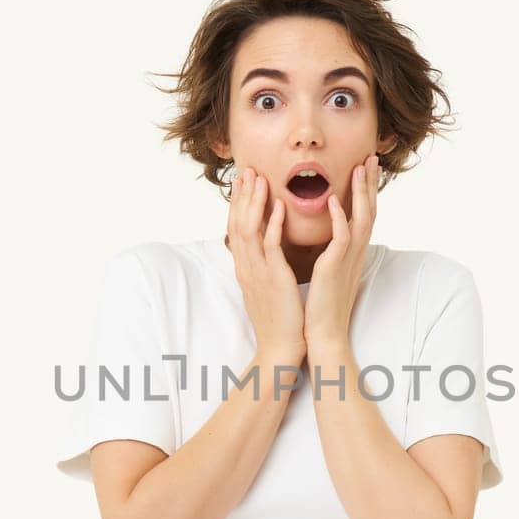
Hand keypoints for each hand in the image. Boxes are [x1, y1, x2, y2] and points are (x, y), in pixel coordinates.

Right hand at [227, 167, 305, 362]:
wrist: (281, 349)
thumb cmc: (280, 321)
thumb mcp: (267, 289)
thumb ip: (265, 268)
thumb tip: (267, 253)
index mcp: (246, 268)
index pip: (238, 229)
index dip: (239, 204)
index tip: (243, 182)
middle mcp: (247, 267)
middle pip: (238, 223)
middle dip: (241, 195)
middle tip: (245, 170)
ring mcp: (257, 272)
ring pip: (249, 229)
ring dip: (254, 202)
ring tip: (259, 178)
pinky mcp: (273, 279)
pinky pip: (270, 247)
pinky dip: (272, 224)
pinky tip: (278, 206)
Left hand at [304, 153, 378, 351]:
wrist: (323, 335)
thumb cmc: (323, 308)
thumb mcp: (330, 274)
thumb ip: (333, 255)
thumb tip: (332, 244)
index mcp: (352, 253)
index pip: (363, 215)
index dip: (366, 191)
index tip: (365, 168)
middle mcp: (355, 253)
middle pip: (369, 211)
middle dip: (370, 184)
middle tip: (371, 158)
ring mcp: (348, 260)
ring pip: (360, 219)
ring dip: (361, 192)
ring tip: (360, 167)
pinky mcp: (335, 268)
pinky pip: (341, 238)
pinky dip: (340, 217)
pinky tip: (335, 200)